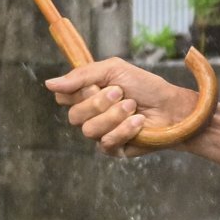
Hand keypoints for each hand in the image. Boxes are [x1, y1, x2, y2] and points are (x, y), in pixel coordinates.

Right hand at [47, 57, 190, 155]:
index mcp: (87, 95)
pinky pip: (105, 143)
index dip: (76, 92)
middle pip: (74, 115)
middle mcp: (90, 116)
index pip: (63, 97)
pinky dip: (124, 130)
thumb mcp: (113, 70)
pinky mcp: (113, 149)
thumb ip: (81, 76)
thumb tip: (48, 84)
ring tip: (133, 107)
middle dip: (99, 103)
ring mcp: (100, 134)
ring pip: (88, 130)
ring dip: (114, 115)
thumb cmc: (145, 86)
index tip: (95, 84)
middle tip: (120, 93)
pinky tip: (138, 122)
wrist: (172, 107)